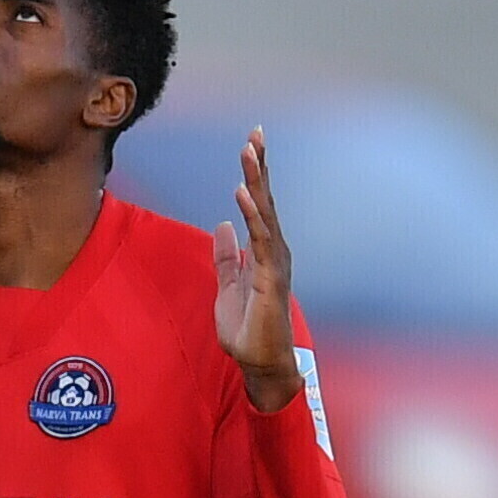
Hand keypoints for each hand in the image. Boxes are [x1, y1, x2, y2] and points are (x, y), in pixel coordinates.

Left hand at [213, 128, 303, 414]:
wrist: (259, 363)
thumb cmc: (248, 330)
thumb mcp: (227, 287)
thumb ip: (226, 258)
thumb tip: (222, 226)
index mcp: (264, 252)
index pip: (259, 206)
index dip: (255, 176)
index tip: (252, 144)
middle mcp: (274, 252)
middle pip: (266, 201)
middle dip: (260, 167)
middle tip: (255, 133)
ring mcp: (275, 264)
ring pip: (265, 214)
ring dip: (256, 183)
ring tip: (249, 153)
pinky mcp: (270, 279)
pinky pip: (261, 241)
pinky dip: (252, 216)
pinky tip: (242, 195)